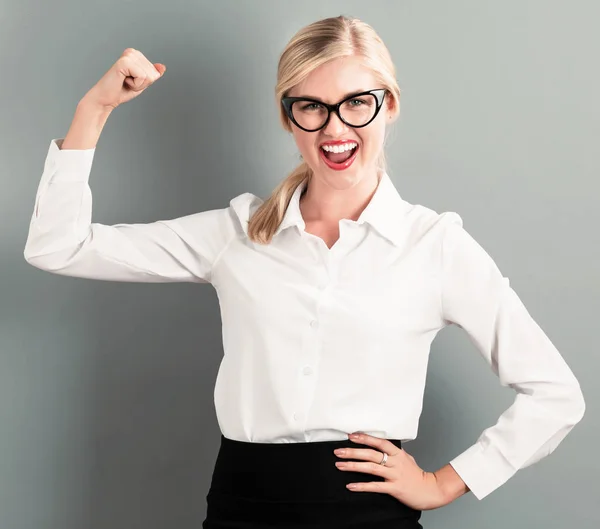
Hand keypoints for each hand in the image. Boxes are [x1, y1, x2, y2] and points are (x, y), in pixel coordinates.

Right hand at [82, 48, 165, 110]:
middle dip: (143, 84)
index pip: (156, 72)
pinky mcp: (124, 62)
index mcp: (136, 55)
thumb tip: (162, 67)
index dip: (146, 82)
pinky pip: (142, 77)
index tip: (132, 81)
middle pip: (153, 73)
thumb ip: (153, 74)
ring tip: (125, 82)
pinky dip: (135, 85)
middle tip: (128, 83)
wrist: (106, 98)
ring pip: (149, 76)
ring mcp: (128, 56)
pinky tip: (123, 81)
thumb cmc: (122, 90)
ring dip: (139, 85)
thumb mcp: (142, 83)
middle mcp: (132, 52)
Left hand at [334, 432, 449, 510]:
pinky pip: (375, 486)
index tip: (351, 435)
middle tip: (338, 451)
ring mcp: (395, 475)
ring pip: (371, 468)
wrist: (432, 490)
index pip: (379, 442)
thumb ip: (394, 453)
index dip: (365, 438)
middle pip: (371, 454)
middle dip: (353, 452)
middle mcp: (395, 462)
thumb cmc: (417, 475)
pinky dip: (362, 486)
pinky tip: (351, 485)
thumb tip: (382, 446)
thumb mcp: (406, 458)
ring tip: (340, 465)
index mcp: (398, 453)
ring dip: (353, 466)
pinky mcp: (394, 489)